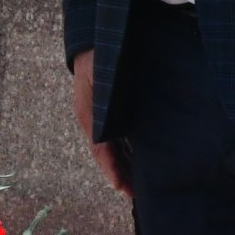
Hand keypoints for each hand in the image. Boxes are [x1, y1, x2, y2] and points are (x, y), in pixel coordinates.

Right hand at [70, 50, 131, 195]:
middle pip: (110, 155)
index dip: (112, 170)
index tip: (123, 188)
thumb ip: (103, 106)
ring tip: (142, 184)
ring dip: (128, 165)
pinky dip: (132, 149)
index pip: (101, 152)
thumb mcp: (98, 81)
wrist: (99, 39)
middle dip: (122, 174)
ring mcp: (106, 117)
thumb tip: (107, 135)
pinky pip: (123, 135)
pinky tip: (144, 158)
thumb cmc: (97, 59)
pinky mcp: (117, 111)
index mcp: (90, 118)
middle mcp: (97, 122)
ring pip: (118, 147)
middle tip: (138, 195)